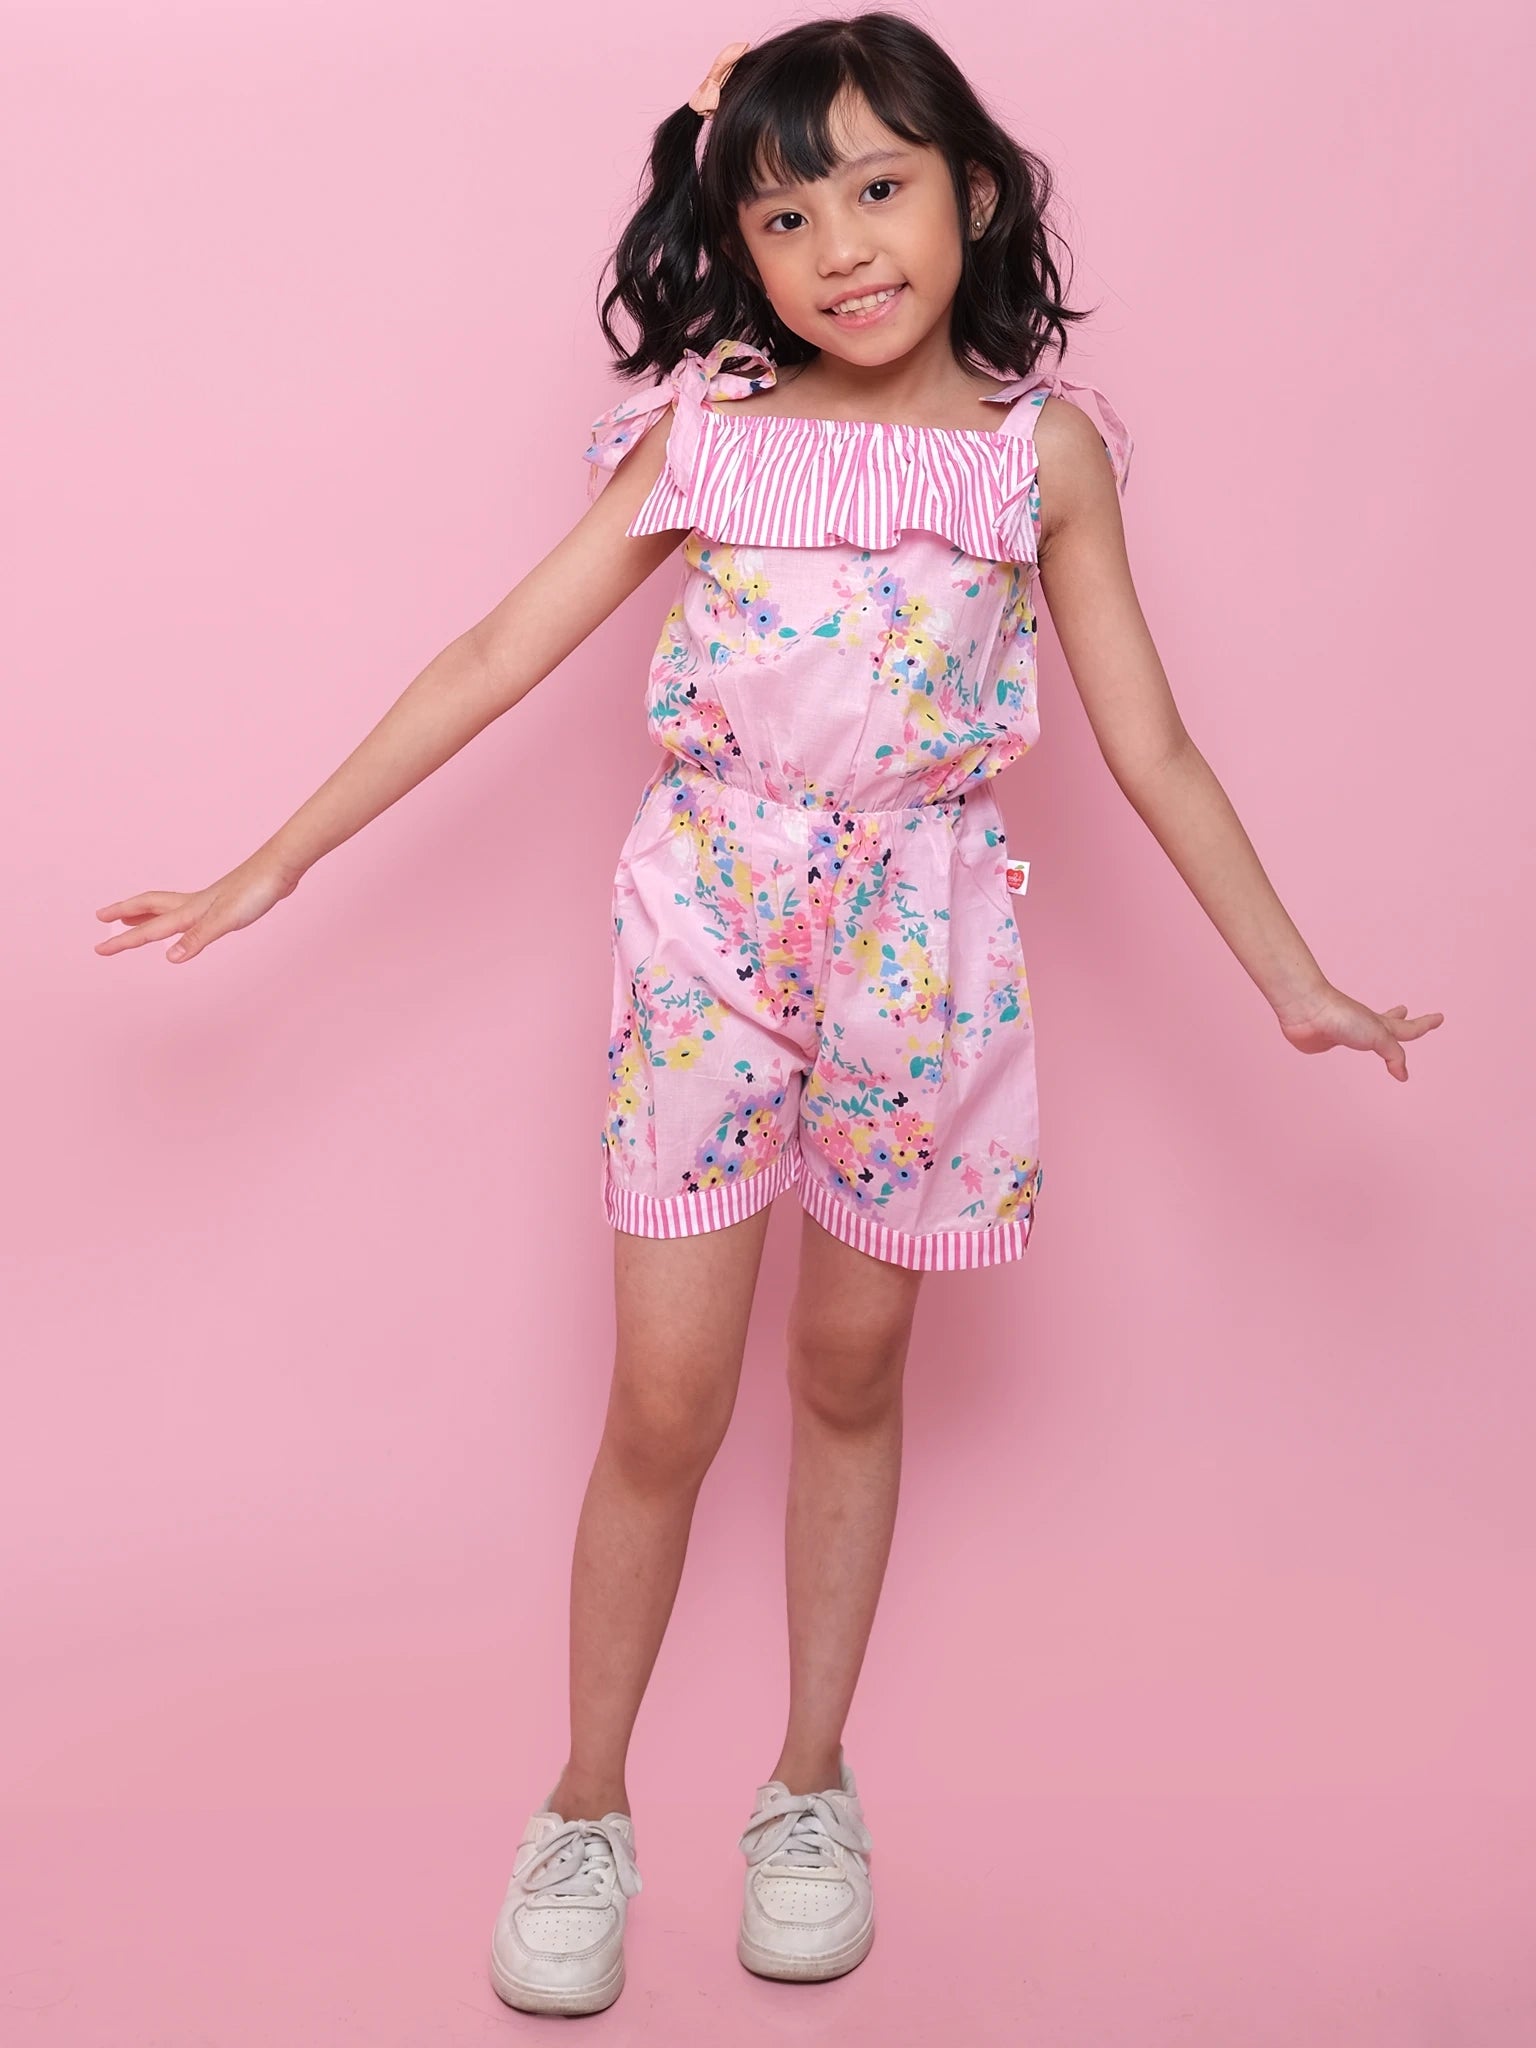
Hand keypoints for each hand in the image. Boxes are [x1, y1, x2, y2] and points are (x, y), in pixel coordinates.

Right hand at [94, 849, 300, 963]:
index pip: (149, 929)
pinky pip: (189, 911)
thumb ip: (197, 938)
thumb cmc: (256, 890)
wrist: (281, 867)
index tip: (98, 950)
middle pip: (149, 907)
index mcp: (190, 910)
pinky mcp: (226, 902)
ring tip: (131, 918)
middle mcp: (195, 904)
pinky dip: (177, 916)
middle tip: (101, 917)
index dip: (123, 941)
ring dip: (147, 913)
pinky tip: (185, 922)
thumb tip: (169, 957)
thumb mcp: (226, 920)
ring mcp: (210, 901)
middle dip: (124, 914)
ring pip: (168, 907)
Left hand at [1274, 982, 1443, 1081]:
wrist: (1307, 1011)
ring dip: (1376, 1032)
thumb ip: (1394, 1055)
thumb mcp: (1378, 1035)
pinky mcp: (1325, 1041)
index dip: (1426, 1024)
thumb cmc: (1342, 1017)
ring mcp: (1345, 1033)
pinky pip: (1340, 1045)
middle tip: (1409, 1013)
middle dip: (1403, 1020)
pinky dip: (1347, 1043)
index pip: (1409, 1027)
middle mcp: (1364, 1027)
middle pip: (1389, 1025)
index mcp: (1380, 1025)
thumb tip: (1403, 1076)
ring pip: (1365, 1034)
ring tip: (1379, 1031)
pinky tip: (1343, 1040)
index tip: (1440, 1017)